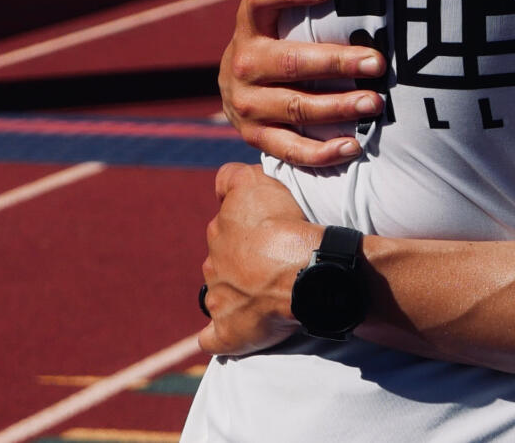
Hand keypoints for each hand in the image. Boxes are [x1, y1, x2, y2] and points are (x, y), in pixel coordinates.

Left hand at [199, 162, 323, 355]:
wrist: (302, 272)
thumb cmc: (284, 226)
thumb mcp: (257, 182)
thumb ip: (233, 177)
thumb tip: (225, 183)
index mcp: (220, 229)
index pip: (223, 221)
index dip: (241, 223)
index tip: (262, 229)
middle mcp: (213, 262)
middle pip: (222, 257)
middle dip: (240, 258)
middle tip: (272, 261)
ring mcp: (218, 298)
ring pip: (220, 292)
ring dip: (236, 292)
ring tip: (267, 294)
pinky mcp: (226, 331)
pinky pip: (212, 337)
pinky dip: (219, 335)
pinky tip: (230, 332)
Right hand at [220, 0, 385, 168]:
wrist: (235, 88)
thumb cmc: (265, 29)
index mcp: (248, 20)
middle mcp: (245, 62)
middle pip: (291, 62)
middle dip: (336, 61)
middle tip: (378, 60)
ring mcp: (248, 104)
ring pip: (295, 107)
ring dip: (337, 107)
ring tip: (376, 102)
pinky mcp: (257, 137)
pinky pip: (289, 148)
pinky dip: (322, 152)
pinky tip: (354, 146)